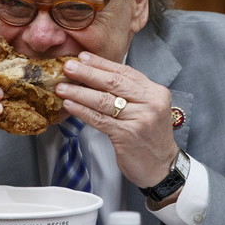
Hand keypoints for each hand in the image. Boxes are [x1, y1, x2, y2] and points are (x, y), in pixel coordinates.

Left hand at [56, 52, 178, 198]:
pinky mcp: (126, 135)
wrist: (163, 166)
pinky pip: (99, 119)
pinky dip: (82, 110)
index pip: (125, 72)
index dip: (102, 64)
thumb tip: (96, 76)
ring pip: (103, 101)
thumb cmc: (150, 136)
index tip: (83, 57)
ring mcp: (139, 119)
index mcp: (155, 92)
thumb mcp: (148, 108)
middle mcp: (150, 103)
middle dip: (87, 73)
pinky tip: (70, 104)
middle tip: (68, 66)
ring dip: (79, 92)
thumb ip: (129, 93)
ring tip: (62, 87)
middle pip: (114, 83)